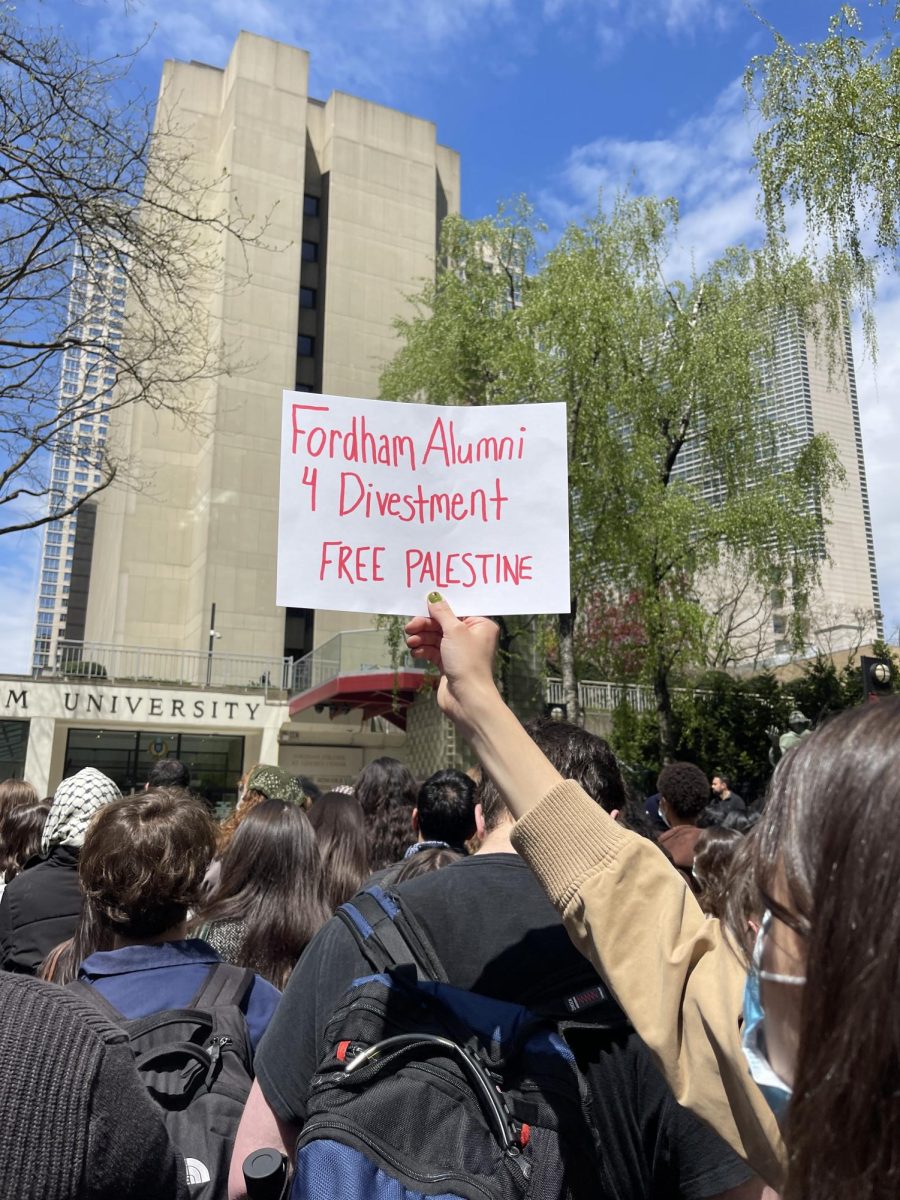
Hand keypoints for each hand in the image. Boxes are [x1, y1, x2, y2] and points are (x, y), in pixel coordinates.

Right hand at [404, 594, 500, 730]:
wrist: (467, 699)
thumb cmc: (467, 661)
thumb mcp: (454, 631)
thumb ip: (442, 612)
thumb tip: (434, 595)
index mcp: (480, 625)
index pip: (457, 610)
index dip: (439, 607)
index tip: (422, 603)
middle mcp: (471, 636)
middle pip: (443, 624)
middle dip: (425, 625)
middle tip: (409, 627)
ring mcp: (459, 651)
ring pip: (435, 638)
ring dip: (421, 638)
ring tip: (411, 642)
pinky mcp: (448, 664)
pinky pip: (433, 651)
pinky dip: (423, 650)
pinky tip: (416, 653)